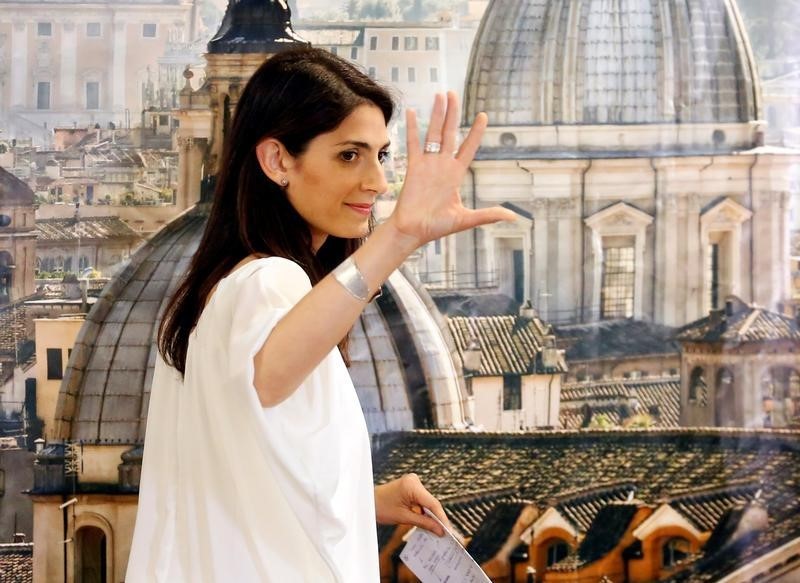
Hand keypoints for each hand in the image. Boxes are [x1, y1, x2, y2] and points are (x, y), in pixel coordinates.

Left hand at [374, 473, 450, 536]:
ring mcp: (413, 483)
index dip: (442, 518)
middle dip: (438, 518)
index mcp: (411, 485)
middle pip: (431, 502)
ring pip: (428, 503)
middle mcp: (414, 481)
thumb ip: (423, 523)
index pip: (432, 503)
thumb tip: (440, 530)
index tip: (448, 531)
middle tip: (447, 534)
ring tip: (440, 531)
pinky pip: (422, 501)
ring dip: (432, 516)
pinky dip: (425, 512)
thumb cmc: (381, 508)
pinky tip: (430, 523)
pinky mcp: (411, 487)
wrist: (367, 502)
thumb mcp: (403, 518)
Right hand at [386, 91, 516, 248]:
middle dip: (453, 113)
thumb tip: (513, 217)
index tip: (484, 115)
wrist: (413, 231)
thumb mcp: (466, 219)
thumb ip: (488, 215)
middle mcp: (443, 165)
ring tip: (439, 95)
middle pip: (450, 133)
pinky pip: (414, 143)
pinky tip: (414, 112)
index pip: (469, 147)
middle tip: (453, 93)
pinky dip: (413, 128)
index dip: (476, 132)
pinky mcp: (413, 167)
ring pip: (434, 133)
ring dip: (437, 115)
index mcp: (456, 174)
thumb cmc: (437, 227)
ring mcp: (428, 164)